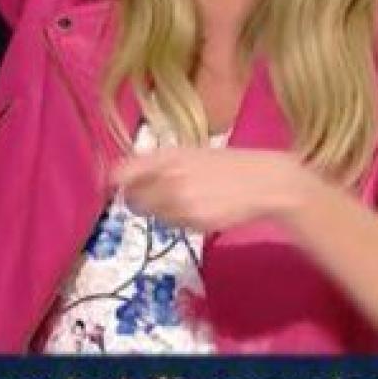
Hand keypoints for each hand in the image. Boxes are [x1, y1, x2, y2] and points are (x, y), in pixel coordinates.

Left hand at [112, 146, 311, 231]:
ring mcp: (180, 200)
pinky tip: (199, 210)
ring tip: (185, 202)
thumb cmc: (226, 164)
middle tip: (154, 199)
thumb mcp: (189, 154)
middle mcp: (168, 177)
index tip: (117, 188)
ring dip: (160, 212)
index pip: (121, 172)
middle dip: (138, 201)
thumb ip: (157, 164)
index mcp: (167, 156)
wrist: (262, 182)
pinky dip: (178, 220)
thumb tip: (122, 177)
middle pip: (132, 199)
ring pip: (152, 215)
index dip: (115, 182)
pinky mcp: (193, 220)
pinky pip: (172, 224)